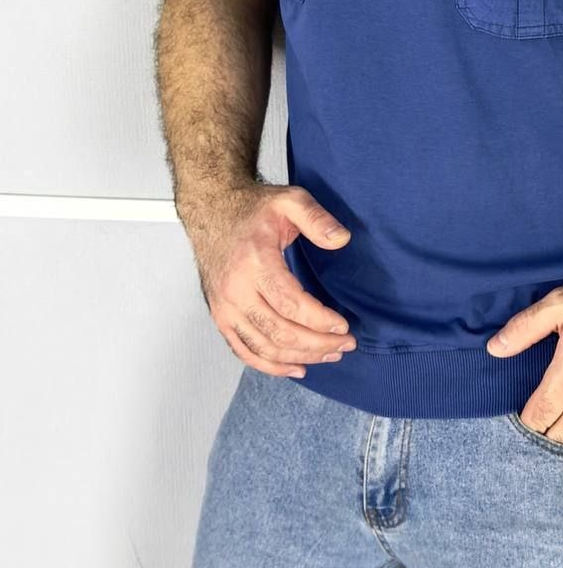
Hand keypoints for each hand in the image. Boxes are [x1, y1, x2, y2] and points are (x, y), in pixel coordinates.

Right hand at [186, 182, 356, 377]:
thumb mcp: (290, 200)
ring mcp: (224, 308)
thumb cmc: (251, 210)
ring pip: (265, 347)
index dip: (320, 321)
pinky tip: (296, 367)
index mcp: (254, 263)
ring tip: (330, 354)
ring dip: (301, 357)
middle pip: (280, 332)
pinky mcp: (221, 317)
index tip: (343, 325)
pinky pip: (245, 351)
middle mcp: (235, 290)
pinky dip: (271, 366)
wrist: (212, 212)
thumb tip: (341, 239)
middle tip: (346, 343)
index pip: (291, 304)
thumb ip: (317, 218)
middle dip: (318, 343)